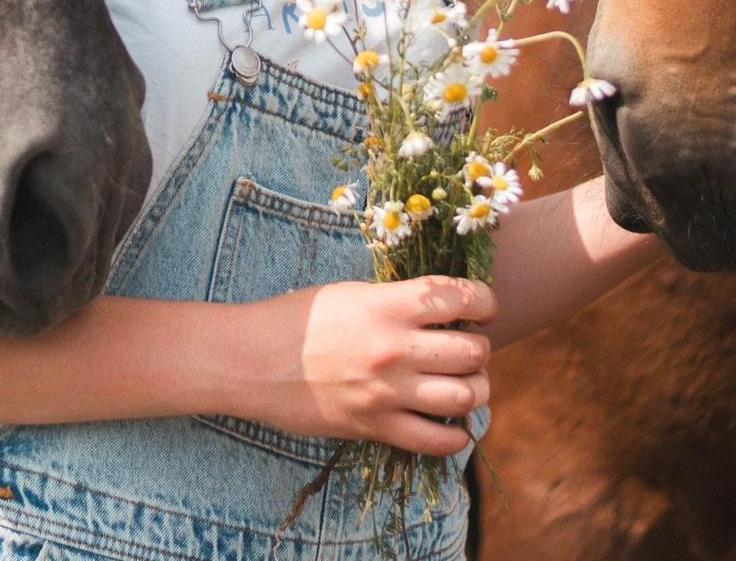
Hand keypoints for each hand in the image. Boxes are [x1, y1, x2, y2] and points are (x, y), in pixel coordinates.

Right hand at [235, 276, 494, 454]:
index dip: (484, 301)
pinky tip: (450, 425)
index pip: (460, 298)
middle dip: (480, 350)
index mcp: (387, 305)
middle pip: (473, 352)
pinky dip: (454, 437)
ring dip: (475, 391)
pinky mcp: (375, 426)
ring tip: (464, 385)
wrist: (251, 361)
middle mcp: (394, 348)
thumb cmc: (297, 319)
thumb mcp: (350, 294)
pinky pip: (436, 441)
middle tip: (468, 349)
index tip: (482, 307)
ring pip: (465, 397)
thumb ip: (397, 301)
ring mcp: (386, 391)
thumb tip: (441, 309)